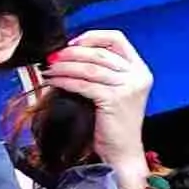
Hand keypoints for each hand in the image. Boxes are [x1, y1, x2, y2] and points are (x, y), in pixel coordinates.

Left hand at [42, 32, 151, 172]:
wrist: (123, 152)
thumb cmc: (115, 124)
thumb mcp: (116, 91)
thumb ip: (104, 71)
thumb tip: (70, 53)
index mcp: (139, 70)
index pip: (117, 39)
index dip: (92, 37)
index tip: (72, 43)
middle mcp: (137, 76)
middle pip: (99, 52)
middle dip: (71, 52)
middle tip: (53, 56)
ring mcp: (127, 88)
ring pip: (89, 67)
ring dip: (65, 65)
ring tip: (49, 68)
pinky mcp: (114, 100)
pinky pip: (84, 84)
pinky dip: (66, 80)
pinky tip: (54, 81)